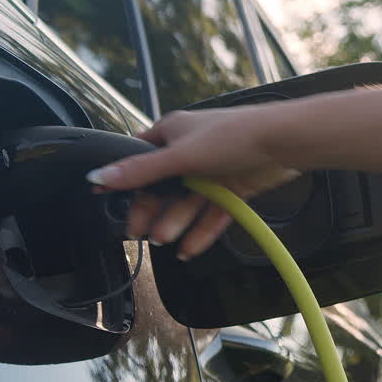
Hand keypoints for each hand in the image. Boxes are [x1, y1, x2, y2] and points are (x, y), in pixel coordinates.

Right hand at [86, 108, 299, 259]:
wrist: (283, 142)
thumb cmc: (233, 135)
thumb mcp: (180, 155)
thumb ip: (141, 171)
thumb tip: (98, 176)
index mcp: (172, 133)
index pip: (140, 159)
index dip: (125, 181)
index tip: (108, 202)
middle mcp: (191, 151)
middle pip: (163, 187)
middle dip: (151, 210)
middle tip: (139, 234)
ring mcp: (213, 170)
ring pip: (188, 203)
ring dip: (175, 223)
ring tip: (166, 242)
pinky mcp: (234, 187)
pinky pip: (212, 213)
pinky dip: (201, 231)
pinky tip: (189, 249)